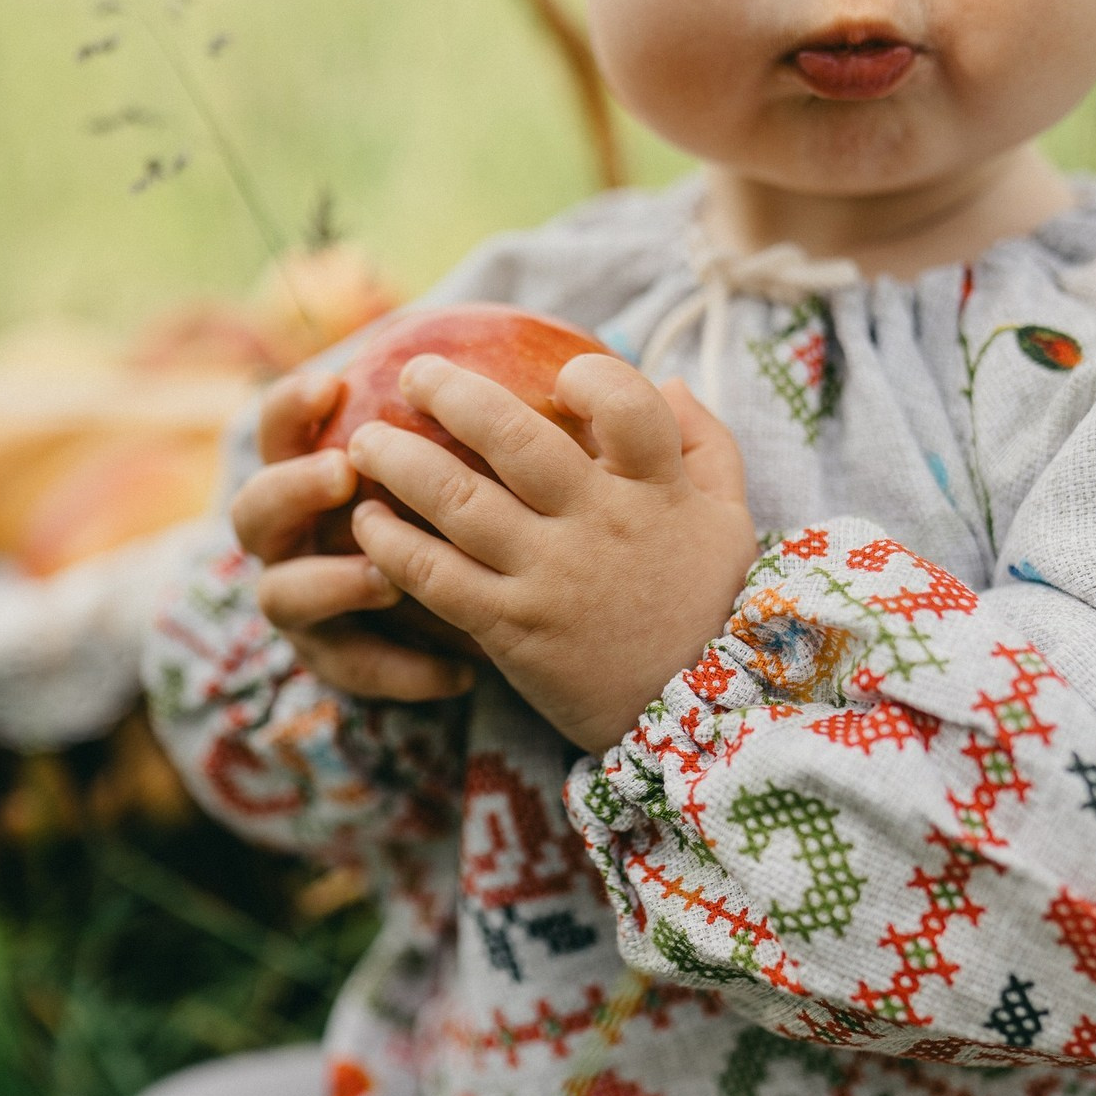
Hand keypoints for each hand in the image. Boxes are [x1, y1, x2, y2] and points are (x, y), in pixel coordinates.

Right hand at [230, 371, 475, 702]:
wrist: (484, 606)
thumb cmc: (474, 510)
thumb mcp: (476, 466)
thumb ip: (485, 426)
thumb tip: (555, 369)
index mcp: (310, 473)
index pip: (277, 429)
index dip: (290, 406)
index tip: (332, 383)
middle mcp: (289, 538)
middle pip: (254, 510)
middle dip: (292, 487)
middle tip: (343, 470)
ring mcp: (302, 604)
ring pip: (282, 596)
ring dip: (332, 582)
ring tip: (387, 578)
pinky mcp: (334, 661)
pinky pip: (354, 670)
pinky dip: (403, 670)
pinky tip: (462, 672)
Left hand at [346, 353, 757, 751]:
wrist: (696, 723)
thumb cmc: (706, 609)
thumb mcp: (730, 522)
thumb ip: (707, 445)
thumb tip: (672, 382)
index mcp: (659, 490)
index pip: (628, 406)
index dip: (594, 377)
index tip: (562, 376)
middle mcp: (601, 524)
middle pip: (517, 440)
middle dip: (453, 394)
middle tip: (414, 372)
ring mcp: (551, 577)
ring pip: (459, 501)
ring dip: (401, 461)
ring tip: (365, 441)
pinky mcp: (512, 628)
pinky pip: (437, 576)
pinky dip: (393, 545)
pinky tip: (366, 523)